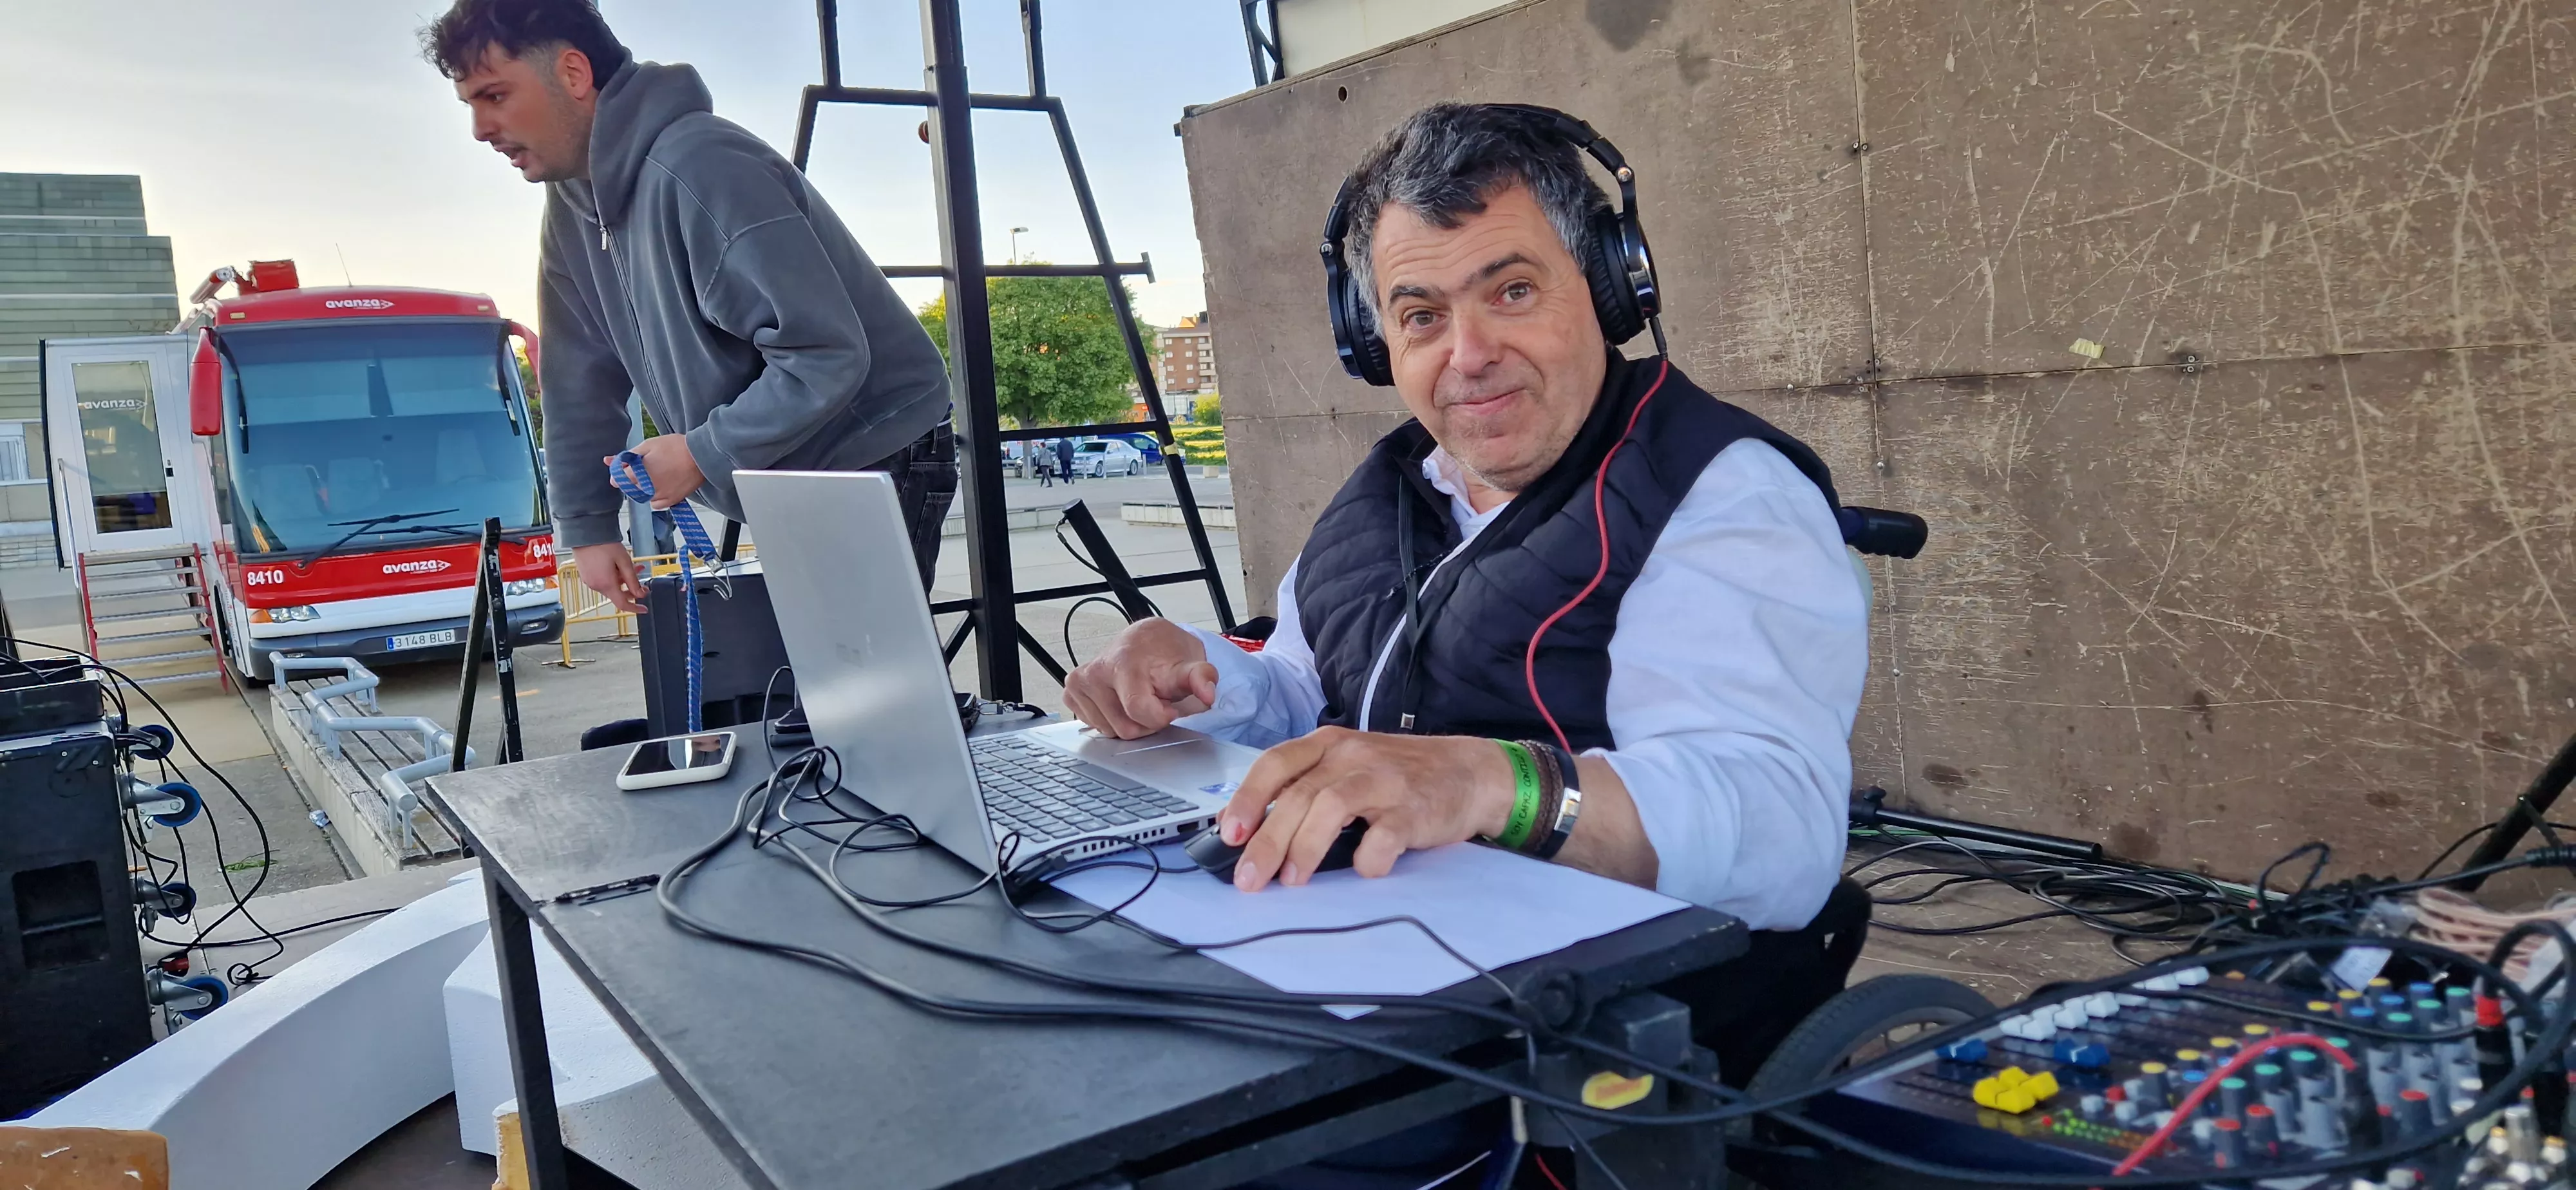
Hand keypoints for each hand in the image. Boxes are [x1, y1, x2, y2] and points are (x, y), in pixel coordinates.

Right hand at [571, 541, 647, 614]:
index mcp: (606, 584)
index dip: (635, 608)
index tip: (643, 609)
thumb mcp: (624, 561)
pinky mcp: (586, 575)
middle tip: (642, 582)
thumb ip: (633, 580)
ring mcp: (590, 580)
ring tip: (634, 567)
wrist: (585, 533)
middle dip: (631, 589)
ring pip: (611, 586)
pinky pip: (603, 580)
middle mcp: (596, 585)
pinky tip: (619, 566)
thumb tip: (640, 593)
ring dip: (623, 580)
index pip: (622, 604)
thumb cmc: (603, 544)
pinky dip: (613, 577)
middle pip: (617, 595)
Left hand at [607, 435, 703, 509]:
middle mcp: (647, 486)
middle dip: (632, 480)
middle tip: (645, 469)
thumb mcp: (649, 445)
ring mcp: (660, 495)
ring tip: (657, 475)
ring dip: (644, 488)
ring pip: (642, 496)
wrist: (700, 456)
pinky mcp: (671, 501)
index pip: (619, 479)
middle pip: (629, 488)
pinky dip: (655, 497)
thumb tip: (608, 460)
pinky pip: (655, 504)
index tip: (625, 470)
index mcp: (639, 472)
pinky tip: (662, 486)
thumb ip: (627, 456)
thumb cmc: (676, 447)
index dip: (620, 473)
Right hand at [1060, 617, 1216, 738]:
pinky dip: (1113, 720)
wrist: (1145, 640)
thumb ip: (1201, 677)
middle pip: (1124, 728)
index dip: (1160, 716)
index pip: (1138, 712)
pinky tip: (1120, 701)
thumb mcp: (1190, 662)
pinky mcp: (1071, 695)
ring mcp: (1079, 684)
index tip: (1169, 705)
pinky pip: (1097, 728)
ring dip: (1130, 722)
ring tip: (1138, 698)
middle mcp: (1093, 672)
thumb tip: (1207, 693)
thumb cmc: (1165, 653)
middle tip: (1155, 700)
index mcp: (1121, 663)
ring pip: (1110, 732)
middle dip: (1147, 722)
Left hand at [1217, 728, 1514, 890]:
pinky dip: (1368, 858)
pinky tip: (1363, 868)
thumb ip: (1301, 789)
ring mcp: (1385, 780)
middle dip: (1268, 841)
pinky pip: (1385, 835)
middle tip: (1250, 879)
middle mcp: (1353, 756)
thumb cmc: (1398, 776)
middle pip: (1298, 795)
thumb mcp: (1345, 769)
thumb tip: (1243, 825)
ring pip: (1332, 807)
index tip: (1229, 834)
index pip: (1276, 764)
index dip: (1248, 798)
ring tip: (1293, 880)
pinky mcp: (1415, 809)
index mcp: (1329, 745)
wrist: (1469, 772)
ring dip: (1306, 848)